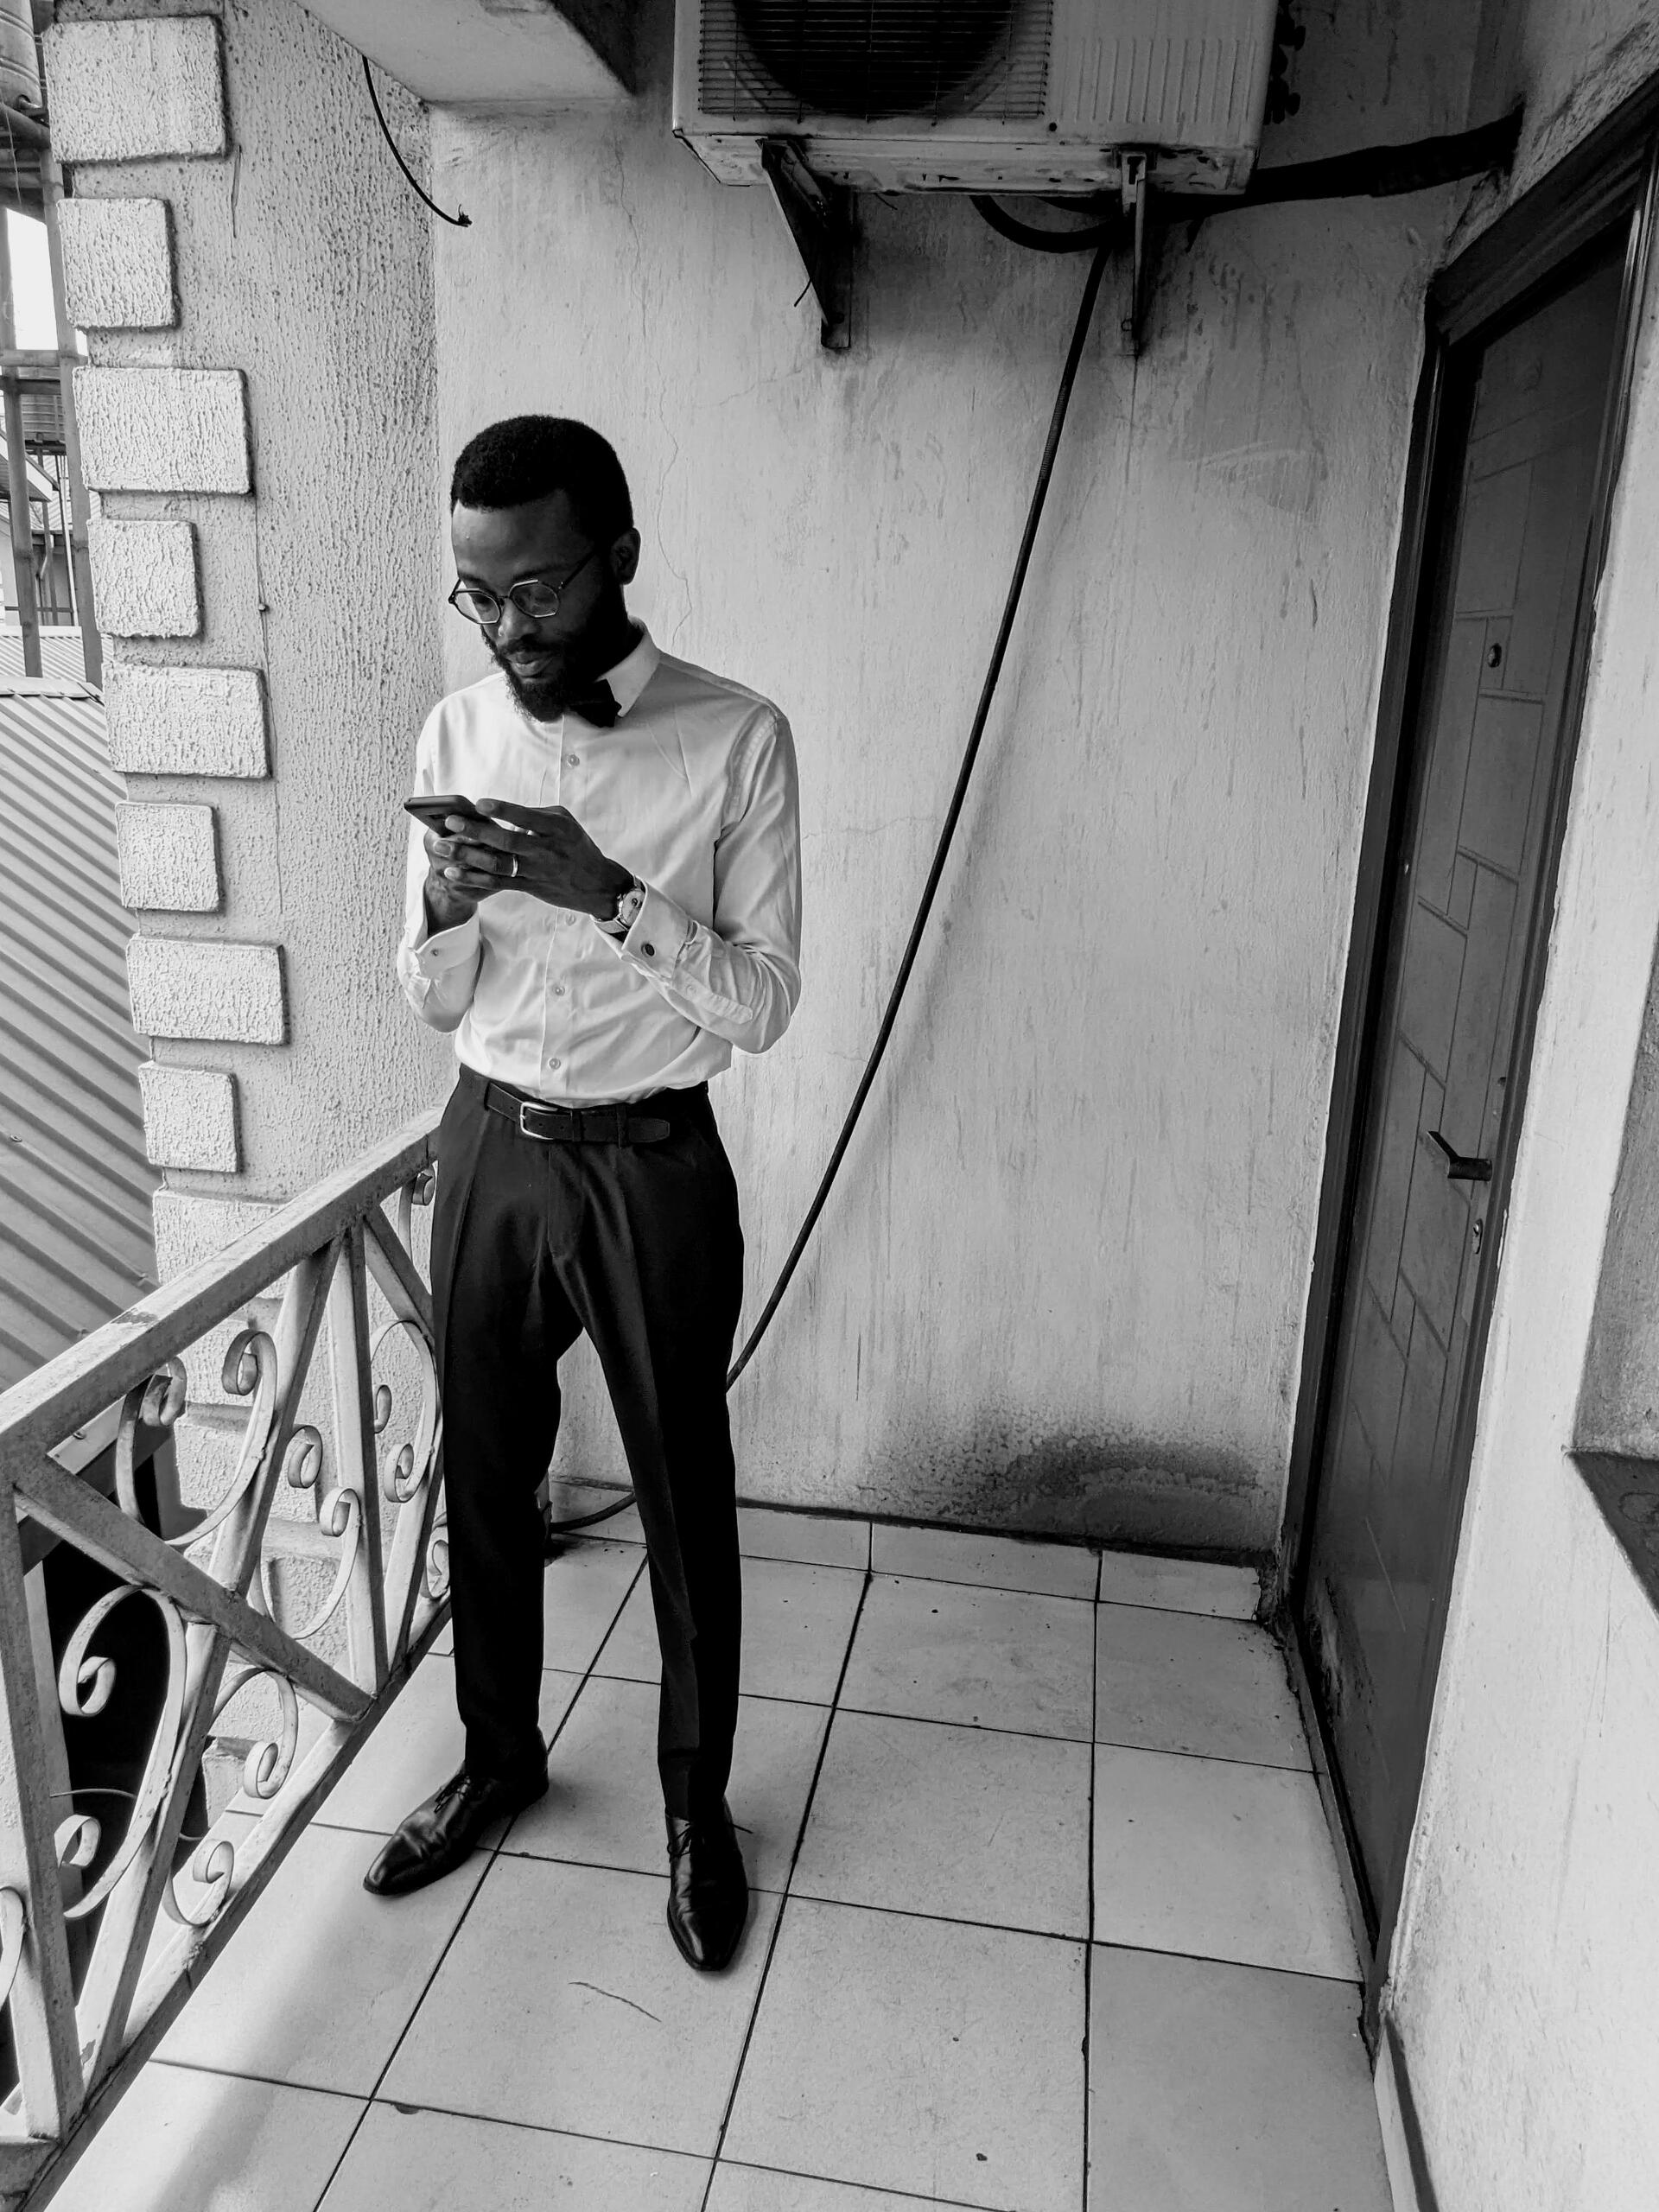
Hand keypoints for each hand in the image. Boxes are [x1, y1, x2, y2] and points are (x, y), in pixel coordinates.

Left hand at [427, 798, 631, 921]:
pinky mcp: (529, 887)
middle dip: (475, 831)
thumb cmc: (577, 846)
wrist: (597, 884)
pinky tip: (453, 872)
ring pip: (497, 864)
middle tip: (450, 823)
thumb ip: (535, 814)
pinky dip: (473, 878)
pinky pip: (497, 883)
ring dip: (467, 855)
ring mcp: (536, 871)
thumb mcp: (564, 822)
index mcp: (556, 828)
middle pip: (506, 841)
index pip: (526, 817)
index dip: (502, 811)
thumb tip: (502, 811)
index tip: (479, 804)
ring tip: (442, 847)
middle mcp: (545, 850)